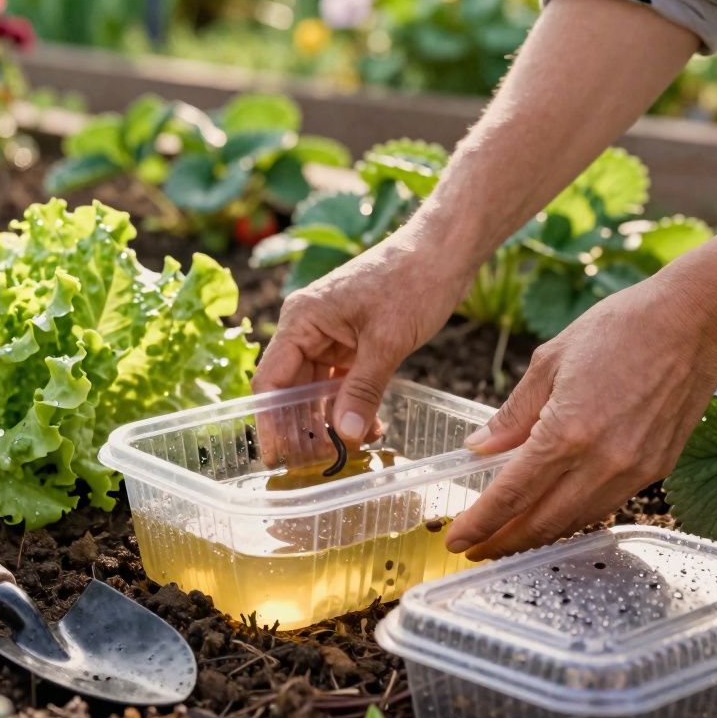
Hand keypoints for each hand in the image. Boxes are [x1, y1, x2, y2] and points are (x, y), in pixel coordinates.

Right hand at [253, 230, 474, 441]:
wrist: (445, 251)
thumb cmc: (413, 281)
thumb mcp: (387, 342)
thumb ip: (362, 391)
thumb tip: (344, 436)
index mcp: (301, 319)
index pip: (271, 380)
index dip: (270, 422)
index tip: (277, 457)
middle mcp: (308, 327)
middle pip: (291, 388)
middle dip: (302, 428)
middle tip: (316, 465)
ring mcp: (330, 334)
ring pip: (317, 389)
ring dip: (329, 421)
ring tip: (343, 454)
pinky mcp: (353, 341)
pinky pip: (342, 381)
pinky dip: (351, 406)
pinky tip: (367, 431)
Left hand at [445, 275, 716, 559]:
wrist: (694, 321)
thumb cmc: (620, 328)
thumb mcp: (549, 361)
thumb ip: (512, 414)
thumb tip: (478, 448)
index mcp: (567, 432)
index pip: (511, 495)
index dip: (480, 524)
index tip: (457, 539)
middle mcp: (602, 461)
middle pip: (541, 522)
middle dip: (502, 542)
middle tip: (476, 550)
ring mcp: (633, 470)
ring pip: (575, 521)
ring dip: (538, 536)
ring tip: (508, 537)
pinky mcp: (656, 469)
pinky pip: (605, 506)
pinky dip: (573, 517)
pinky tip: (554, 512)